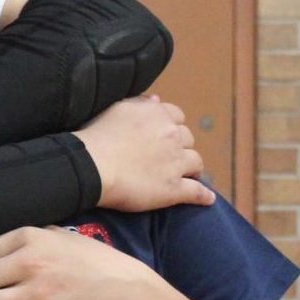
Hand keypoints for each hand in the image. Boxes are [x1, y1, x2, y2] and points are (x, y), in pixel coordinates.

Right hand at [73, 95, 214, 211]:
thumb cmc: (96, 137)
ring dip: (192, 168)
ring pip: (196, 162)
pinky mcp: (173, 188)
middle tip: (169, 157)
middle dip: (181, 146)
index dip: (171, 127)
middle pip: (188, 139)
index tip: (163, 135)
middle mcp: (172, 135)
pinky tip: (207, 199)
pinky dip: (204, 196)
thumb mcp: (116, 109)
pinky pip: (197, 191)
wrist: (92, 166)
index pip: (177, 117)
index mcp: (158, 115)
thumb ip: (139, 103)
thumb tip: (156, 100)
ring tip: (187, 175)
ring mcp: (175, 162)